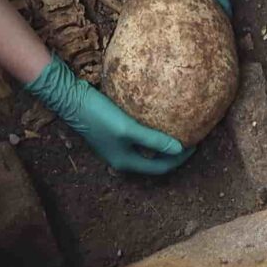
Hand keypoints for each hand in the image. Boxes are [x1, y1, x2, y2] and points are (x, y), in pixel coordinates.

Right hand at [25, 55, 194, 174]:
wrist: (71, 99)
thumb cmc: (99, 115)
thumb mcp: (128, 128)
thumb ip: (154, 140)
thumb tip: (180, 148)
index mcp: (126, 162)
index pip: (161, 167)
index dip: (180, 159)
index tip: (196, 144)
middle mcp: (121, 158)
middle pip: (155, 161)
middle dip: (174, 154)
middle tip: (191, 139)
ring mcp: (116, 147)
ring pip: (147, 151)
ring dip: (163, 145)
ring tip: (179, 131)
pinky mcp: (113, 134)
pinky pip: (139, 140)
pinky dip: (152, 136)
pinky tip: (158, 122)